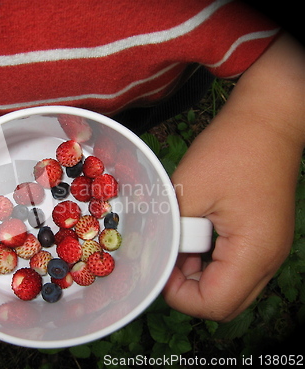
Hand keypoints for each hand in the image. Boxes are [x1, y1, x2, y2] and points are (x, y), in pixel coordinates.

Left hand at [162, 33, 304, 320]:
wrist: (267, 120)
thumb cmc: (230, 150)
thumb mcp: (189, 190)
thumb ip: (171, 230)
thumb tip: (154, 257)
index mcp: (254, 253)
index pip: (214, 304)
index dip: (178, 294)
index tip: (159, 265)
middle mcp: (267, 260)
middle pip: (223, 303)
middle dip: (187, 288)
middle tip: (166, 255)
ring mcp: (269, 250)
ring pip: (229, 286)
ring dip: (196, 272)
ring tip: (178, 239)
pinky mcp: (263, 237)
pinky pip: (234, 265)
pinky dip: (209, 259)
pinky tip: (192, 231)